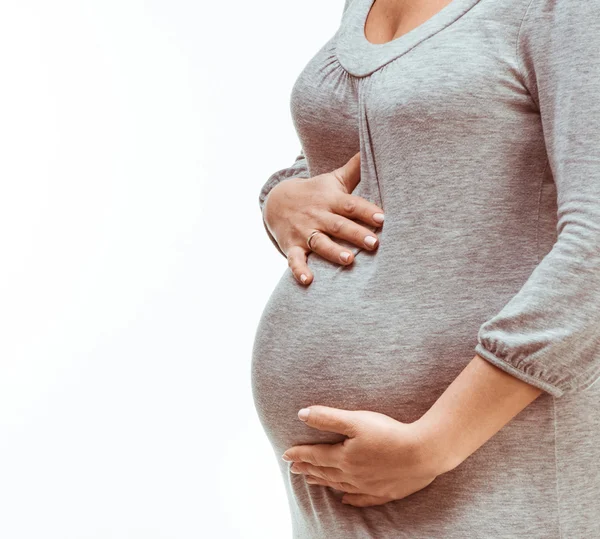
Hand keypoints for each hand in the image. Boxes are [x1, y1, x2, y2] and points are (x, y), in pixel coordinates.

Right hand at [262, 152, 384, 285]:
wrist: (276, 201)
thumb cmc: (314, 193)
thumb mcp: (333, 180)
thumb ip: (355, 169)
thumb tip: (375, 146)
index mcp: (331, 200)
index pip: (351, 205)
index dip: (367, 211)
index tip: (383, 218)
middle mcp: (318, 216)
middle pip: (339, 225)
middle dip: (356, 234)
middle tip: (375, 243)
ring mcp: (304, 232)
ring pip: (320, 242)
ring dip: (333, 252)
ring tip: (348, 260)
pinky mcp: (292, 246)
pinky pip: (295, 259)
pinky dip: (300, 270)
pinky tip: (308, 280)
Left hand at [281, 405, 450, 506]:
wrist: (423, 453)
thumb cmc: (389, 433)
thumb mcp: (355, 420)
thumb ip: (327, 417)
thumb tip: (301, 413)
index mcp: (344, 457)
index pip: (316, 455)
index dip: (299, 454)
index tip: (285, 455)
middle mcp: (353, 474)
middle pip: (325, 472)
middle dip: (308, 468)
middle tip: (294, 469)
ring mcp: (368, 486)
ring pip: (340, 485)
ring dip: (324, 482)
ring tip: (312, 480)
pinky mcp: (385, 492)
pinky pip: (362, 499)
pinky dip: (351, 499)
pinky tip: (345, 500)